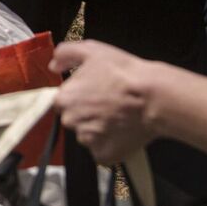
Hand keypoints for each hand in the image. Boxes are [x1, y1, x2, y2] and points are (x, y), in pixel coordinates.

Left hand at [50, 41, 159, 163]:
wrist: (153, 97)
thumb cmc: (123, 73)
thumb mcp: (91, 50)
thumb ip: (65, 54)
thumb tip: (53, 65)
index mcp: (64, 98)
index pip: (63, 100)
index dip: (80, 95)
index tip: (96, 92)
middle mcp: (71, 121)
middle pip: (74, 119)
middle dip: (87, 113)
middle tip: (108, 104)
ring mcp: (87, 140)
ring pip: (88, 135)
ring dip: (99, 129)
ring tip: (118, 117)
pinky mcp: (103, 155)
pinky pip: (102, 151)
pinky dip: (110, 144)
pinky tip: (122, 131)